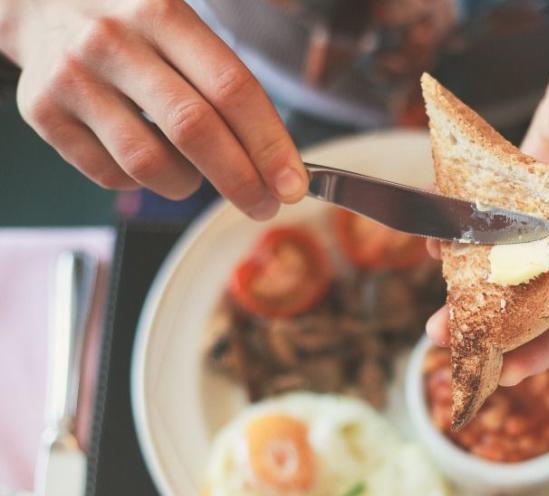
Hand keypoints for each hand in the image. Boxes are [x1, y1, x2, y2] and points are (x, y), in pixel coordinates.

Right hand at [0, 0, 306, 218]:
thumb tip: (279, 162)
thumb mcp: (179, 23)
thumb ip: (225, 80)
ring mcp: (74, 77)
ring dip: (187, 185)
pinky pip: (110, 175)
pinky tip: (148, 160)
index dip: (269, 144)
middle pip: (194, 130)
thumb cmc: (132, 24)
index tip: (293, 184)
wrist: (38, 0)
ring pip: (148, 163)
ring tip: (195, 176)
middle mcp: (113, 41)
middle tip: (264, 205)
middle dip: (241, 180)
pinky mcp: (42, 111)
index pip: (232, 89)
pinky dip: (140, 183)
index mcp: (162, 12)